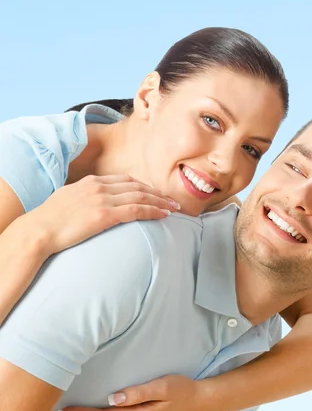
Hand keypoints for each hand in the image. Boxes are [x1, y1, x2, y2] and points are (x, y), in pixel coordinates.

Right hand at [31, 174, 179, 255]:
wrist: (39, 230)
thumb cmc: (48, 220)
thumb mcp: (67, 199)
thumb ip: (83, 197)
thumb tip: (90, 203)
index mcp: (91, 181)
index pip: (125, 180)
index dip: (144, 186)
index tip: (155, 193)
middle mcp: (100, 187)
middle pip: (137, 187)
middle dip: (157, 193)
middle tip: (172, 200)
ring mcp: (103, 200)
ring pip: (141, 197)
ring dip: (161, 202)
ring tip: (174, 208)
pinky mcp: (104, 215)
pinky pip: (136, 210)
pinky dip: (153, 211)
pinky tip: (163, 215)